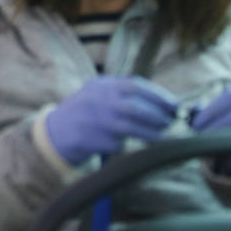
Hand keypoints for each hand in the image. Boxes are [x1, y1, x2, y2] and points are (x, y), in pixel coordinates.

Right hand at [44, 75, 177, 165]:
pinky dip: (125, 145)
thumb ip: (125, 95)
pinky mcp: (90, 139)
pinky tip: (126, 145)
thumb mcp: (101, 95)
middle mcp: (96, 100)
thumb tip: (164, 104)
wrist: (56, 131)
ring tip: (162, 138)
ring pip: (129, 127)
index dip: (159, 96)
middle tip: (171, 123)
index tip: (175, 106)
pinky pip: (117, 143)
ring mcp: (92, 120)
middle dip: (157, 116)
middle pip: (134, 107)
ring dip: (150, 134)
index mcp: (101, 85)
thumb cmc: (87, 113)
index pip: (135, 85)